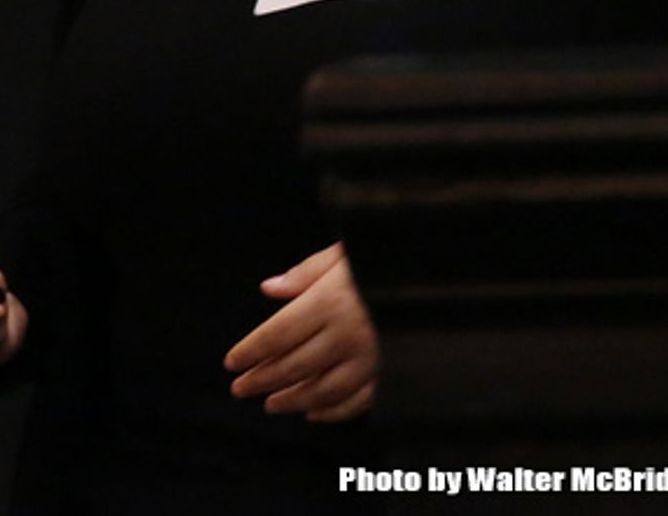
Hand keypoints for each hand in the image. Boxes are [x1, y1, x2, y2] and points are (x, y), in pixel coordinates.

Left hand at [224, 242, 378, 422]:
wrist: (436, 280)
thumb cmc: (383, 260)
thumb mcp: (344, 253)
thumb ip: (305, 272)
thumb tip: (269, 289)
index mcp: (331, 301)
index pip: (278, 333)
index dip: (252, 350)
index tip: (231, 362)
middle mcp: (349, 335)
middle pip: (295, 365)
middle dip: (263, 379)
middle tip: (239, 389)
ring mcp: (372, 360)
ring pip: (323, 390)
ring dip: (293, 400)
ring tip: (270, 404)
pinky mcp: (391, 375)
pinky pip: (357, 402)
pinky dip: (333, 412)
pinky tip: (313, 414)